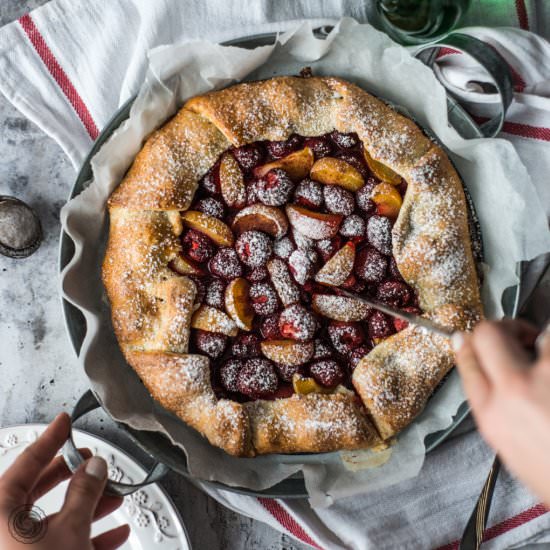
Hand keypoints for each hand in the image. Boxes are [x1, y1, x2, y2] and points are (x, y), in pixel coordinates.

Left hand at [0, 413, 129, 548]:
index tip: (64, 421)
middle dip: (72, 475)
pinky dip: (86, 535)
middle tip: (88, 459)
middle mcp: (0, 530)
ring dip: (86, 506)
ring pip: (51, 518)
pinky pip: (57, 543)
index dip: (51, 439)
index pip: (26, 462)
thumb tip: (94, 467)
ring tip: (113, 497)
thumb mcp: (70, 529)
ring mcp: (14, 549)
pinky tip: (114, 532)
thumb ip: (84, 492)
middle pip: (36, 489)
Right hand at [454, 319, 549, 507]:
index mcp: (491, 414)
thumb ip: (493, 404)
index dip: (469, 343)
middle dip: (504, 328)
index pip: (467, 359)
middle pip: (489, 333)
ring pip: (542, 334)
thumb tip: (484, 369)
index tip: (471, 337)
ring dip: (547, 342)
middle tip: (521, 338)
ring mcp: (547, 377)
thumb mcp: (509, 446)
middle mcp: (514, 390)